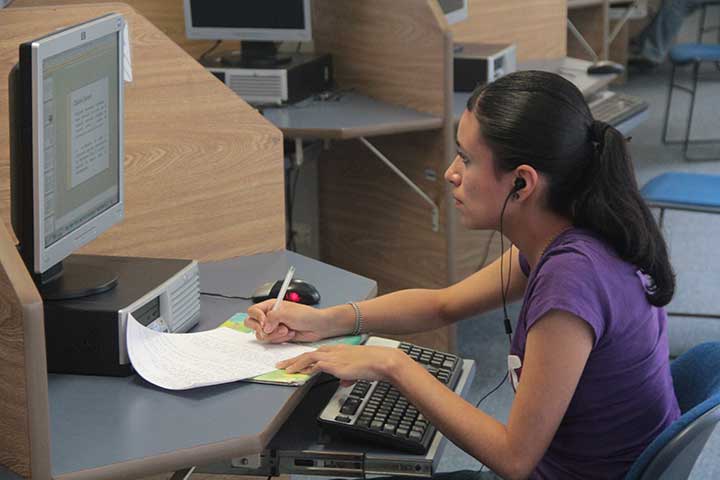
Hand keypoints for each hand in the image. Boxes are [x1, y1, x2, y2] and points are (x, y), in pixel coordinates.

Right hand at [245, 300, 342, 342]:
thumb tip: (264, 327)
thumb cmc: (306, 315)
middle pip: (252, 323)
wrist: (318, 326)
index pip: (253, 311)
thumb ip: (272, 318)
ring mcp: (273, 327)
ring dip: (274, 334)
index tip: (265, 322)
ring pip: (261, 334)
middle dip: (262, 328)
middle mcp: (270, 316)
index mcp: (270, 306)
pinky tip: (290, 334)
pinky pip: (271, 341)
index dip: (257, 317)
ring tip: (286, 330)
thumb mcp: (287, 313)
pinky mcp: (277, 336)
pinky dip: (279, 339)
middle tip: (271, 329)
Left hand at [276, 344, 407, 384]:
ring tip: (284, 369)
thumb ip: (348, 375)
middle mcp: (334, 351)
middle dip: (294, 359)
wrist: (381, 361)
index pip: (317, 352)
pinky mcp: (333, 363)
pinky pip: (314, 365)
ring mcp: (333, 356)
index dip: (305, 357)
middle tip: (282, 364)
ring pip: (308, 357)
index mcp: (339, 350)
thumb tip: (344, 382)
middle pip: (308, 353)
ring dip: (294, 363)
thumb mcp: (357, 371)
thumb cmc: (374, 364)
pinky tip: (298, 373)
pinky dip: (304, 368)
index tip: (297, 361)